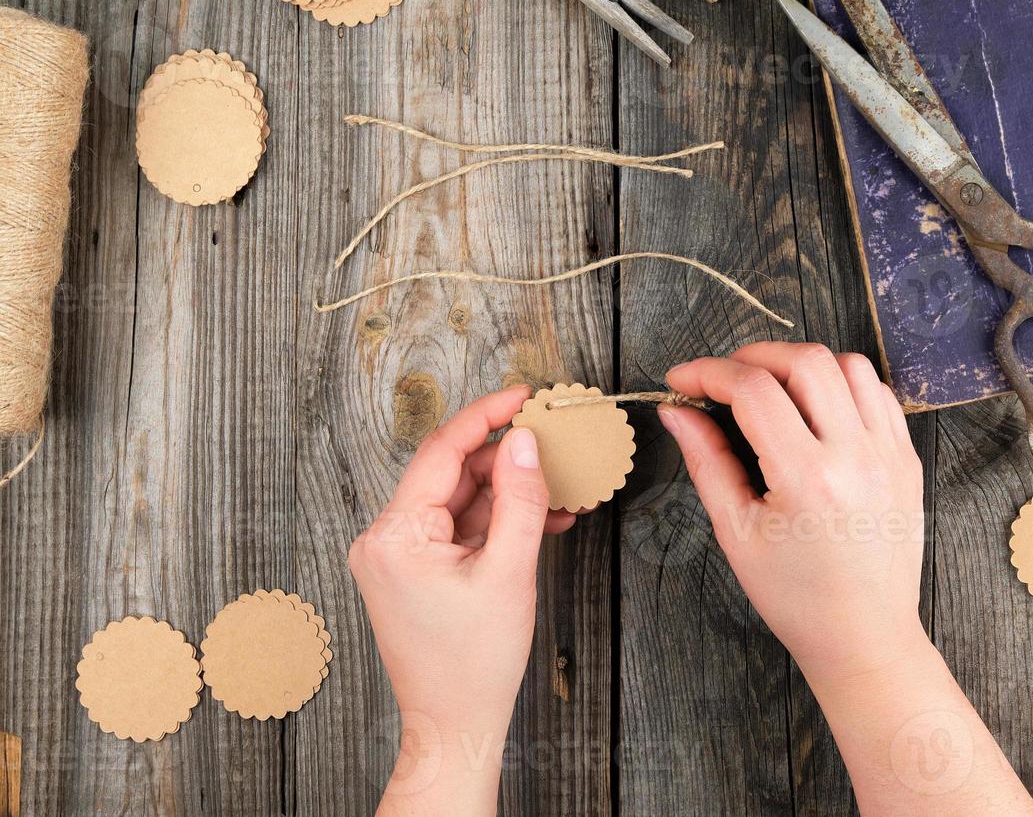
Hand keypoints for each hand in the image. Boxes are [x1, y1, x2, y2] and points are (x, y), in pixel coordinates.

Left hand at [349, 386, 572, 815]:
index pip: (442, 451)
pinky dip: (496, 521)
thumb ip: (520, 499)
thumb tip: (525, 441)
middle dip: (507, 462)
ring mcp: (397, 555)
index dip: (487, 416)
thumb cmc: (474, 664)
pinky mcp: (414, 569)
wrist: (455, 725)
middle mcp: (384, 539)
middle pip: (453, 474)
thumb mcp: (509, 572)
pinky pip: (458, 528)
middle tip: (555, 445)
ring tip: (559, 493)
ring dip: (508, 494)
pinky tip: (539, 520)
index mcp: (394, 536)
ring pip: (460, 500)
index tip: (524, 395)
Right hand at [659, 342, 925, 685]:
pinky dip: (841, 384)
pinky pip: (877, 393)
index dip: (707, 373)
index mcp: (807, 479)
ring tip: (771, 389)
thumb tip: (676, 411)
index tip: (682, 381)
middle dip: (753, 356)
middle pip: (805, 360)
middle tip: (724, 379)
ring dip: (801, 364)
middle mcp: (856, 456)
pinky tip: (814, 408)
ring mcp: (889, 454)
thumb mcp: (736, 532)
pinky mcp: (907, 459)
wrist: (864, 637)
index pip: (752, 389)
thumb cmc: (795, 596)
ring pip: (848, 365)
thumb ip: (706, 461)